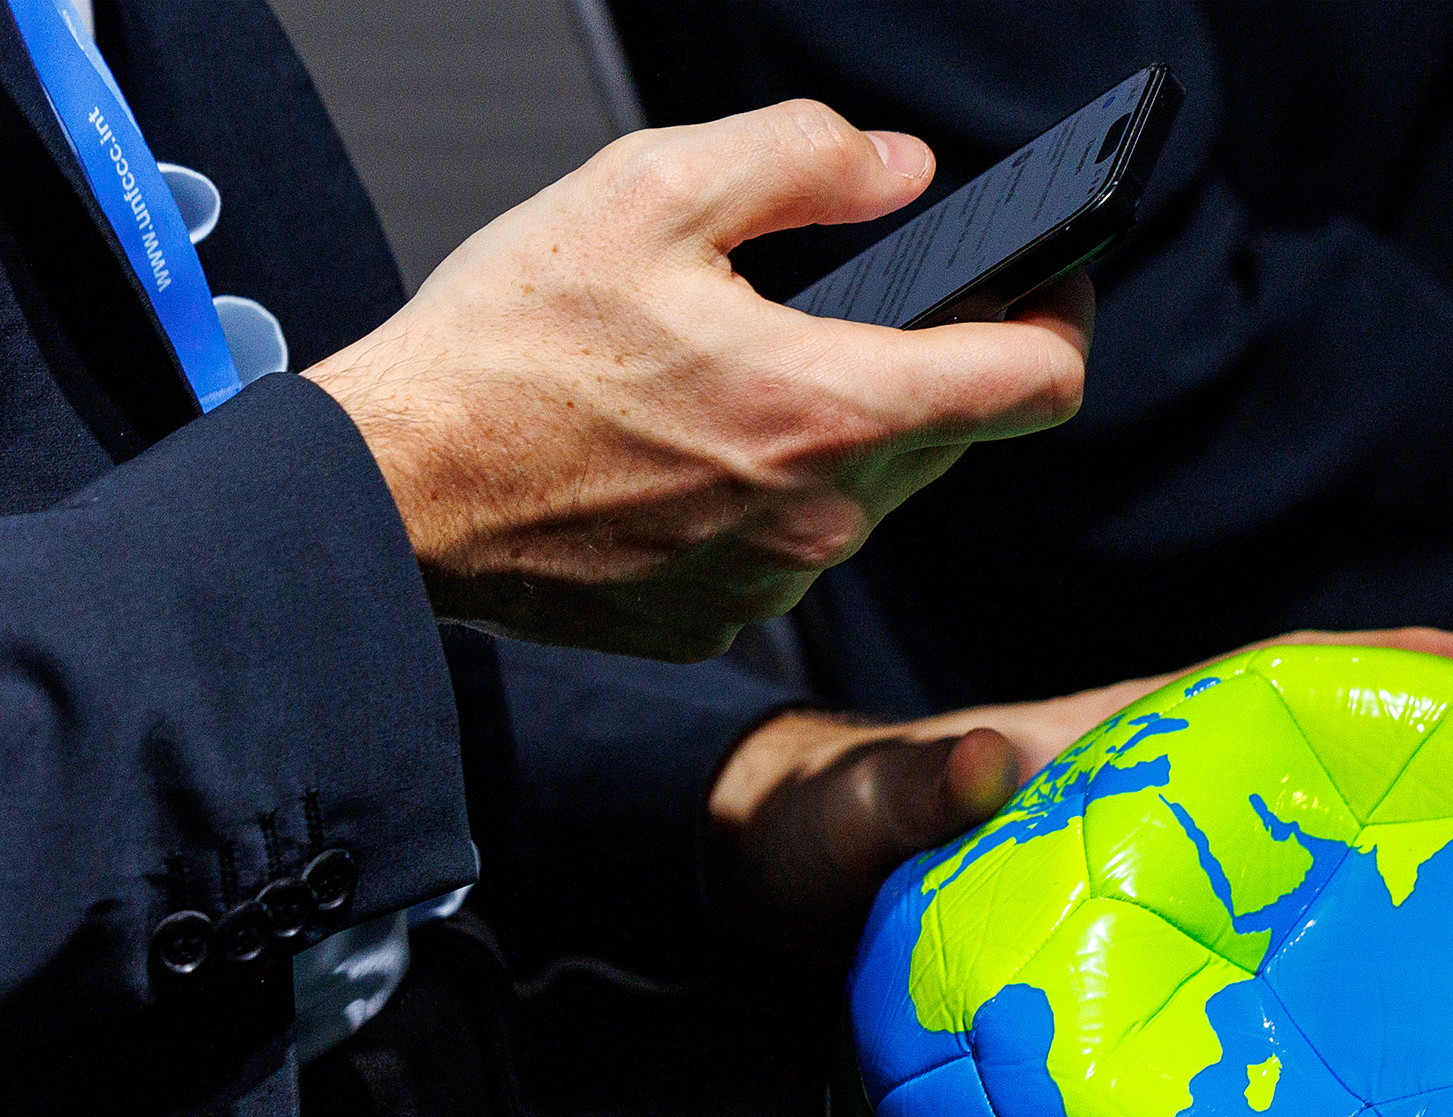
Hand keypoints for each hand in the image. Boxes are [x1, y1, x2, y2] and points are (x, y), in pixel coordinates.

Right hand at [306, 101, 1091, 661]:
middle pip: (948, 435)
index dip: (1063, 324)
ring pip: (866, 495)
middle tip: (848, 307)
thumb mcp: (648, 187)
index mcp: (829, 408)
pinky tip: (680, 451)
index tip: (1053, 288)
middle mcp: (821, 519)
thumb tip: (906, 170)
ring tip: (729, 373)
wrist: (390, 491)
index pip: (1035, 385)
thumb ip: (804, 156)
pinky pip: (787, 551)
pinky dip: (763, 496)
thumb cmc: (502, 346)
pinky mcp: (717, 623)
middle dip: (925, 365)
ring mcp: (772, 585)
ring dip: (835, 430)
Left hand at [709, 628, 1452, 960]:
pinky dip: (1295, 915)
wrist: (768, 885)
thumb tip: (995, 761)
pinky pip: (1225, 906)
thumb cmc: (814, 834)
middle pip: (1299, 745)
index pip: (1258, 677)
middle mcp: (1136, 783)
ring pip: (1273, 827)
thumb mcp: (862, 809)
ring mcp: (1129, 851)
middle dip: (1411, 739)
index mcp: (1104, 737)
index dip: (1373, 657)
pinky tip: (1351, 969)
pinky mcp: (1109, 917)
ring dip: (1365, 829)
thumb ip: (919, 789)